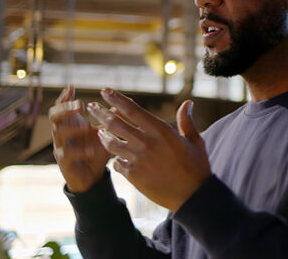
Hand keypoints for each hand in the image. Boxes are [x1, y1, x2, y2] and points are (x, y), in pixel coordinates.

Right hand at [49, 85, 111, 192]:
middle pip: (54, 116)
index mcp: (71, 123)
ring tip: (85, 126)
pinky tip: (90, 150)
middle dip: (65, 109)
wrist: (91, 177)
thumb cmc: (96, 151)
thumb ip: (111, 119)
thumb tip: (123, 102)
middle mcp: (62, 133)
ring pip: (58, 134)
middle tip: (80, 105)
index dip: (65, 97)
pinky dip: (79, 151)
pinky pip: (67, 154)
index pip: (62, 106)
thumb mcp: (105, 133)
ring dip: (71, 128)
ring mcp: (61, 147)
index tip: (72, 87)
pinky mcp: (64, 163)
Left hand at [87, 88, 210, 211]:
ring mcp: (137, 159)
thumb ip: (186, 121)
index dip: (116, 99)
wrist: (193, 195)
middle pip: (115, 123)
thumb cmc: (196, 166)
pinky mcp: (132, 175)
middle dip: (100, 113)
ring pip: (110, 143)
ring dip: (102, 135)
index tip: (105, 91)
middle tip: (91, 107)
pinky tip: (115, 156)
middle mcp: (145, 142)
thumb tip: (188, 103)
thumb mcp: (195, 141)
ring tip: (98, 131)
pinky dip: (114, 158)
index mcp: (160, 130)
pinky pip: (116, 163)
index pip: (132, 109)